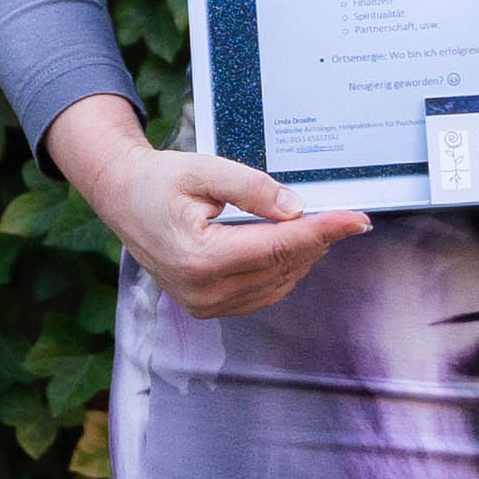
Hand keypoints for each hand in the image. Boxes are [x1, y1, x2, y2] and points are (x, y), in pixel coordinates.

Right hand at [45, 93, 367, 319]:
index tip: (357, 220)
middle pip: (282, 266)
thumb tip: (295, 208)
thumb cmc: (158, 181)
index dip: (323, 231)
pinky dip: (284, 270)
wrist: (121, 199)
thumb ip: (250, 187)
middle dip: (316, 240)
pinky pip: (263, 293)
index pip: (278, 246)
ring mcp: (204, 305)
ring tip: (319, 227)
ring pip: (278, 284)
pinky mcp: (208, 308)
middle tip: (342, 214)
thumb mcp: (203, 170)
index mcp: (199, 258)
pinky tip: (292, 246)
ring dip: (303, 256)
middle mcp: (203, 291)